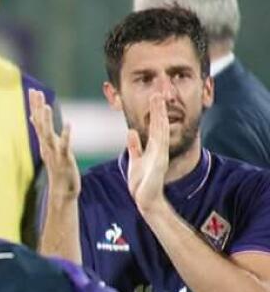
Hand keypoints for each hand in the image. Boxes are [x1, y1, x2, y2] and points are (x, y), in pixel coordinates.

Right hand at [28, 89, 79, 199]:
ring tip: (45, 106)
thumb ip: (43, 133)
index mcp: (44, 142)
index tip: (33, 91)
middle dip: (37, 107)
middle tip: (35, 92)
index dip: (35, 106)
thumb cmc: (58, 169)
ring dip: (45, 120)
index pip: (37, 120)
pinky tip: (68, 124)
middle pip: (40, 123)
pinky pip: (64, 145)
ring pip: (47, 134)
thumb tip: (34, 119)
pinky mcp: (64, 159)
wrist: (62, 191)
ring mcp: (54, 152)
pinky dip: (65, 135)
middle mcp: (46, 145)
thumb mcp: (49, 149)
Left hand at [126, 92, 170, 213]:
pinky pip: (159, 145)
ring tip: (159, 101)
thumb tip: (131, 131)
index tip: (154, 97)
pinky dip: (159, 133)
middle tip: (159, 93)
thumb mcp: (136, 160)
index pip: (155, 126)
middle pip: (159, 125)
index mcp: (153, 148)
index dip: (155, 112)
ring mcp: (160, 155)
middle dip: (159, 109)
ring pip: (160, 131)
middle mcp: (159, 149)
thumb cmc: (141, 182)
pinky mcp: (159, 162)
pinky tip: (159, 122)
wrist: (146, 199)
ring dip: (160, 116)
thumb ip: (134, 146)